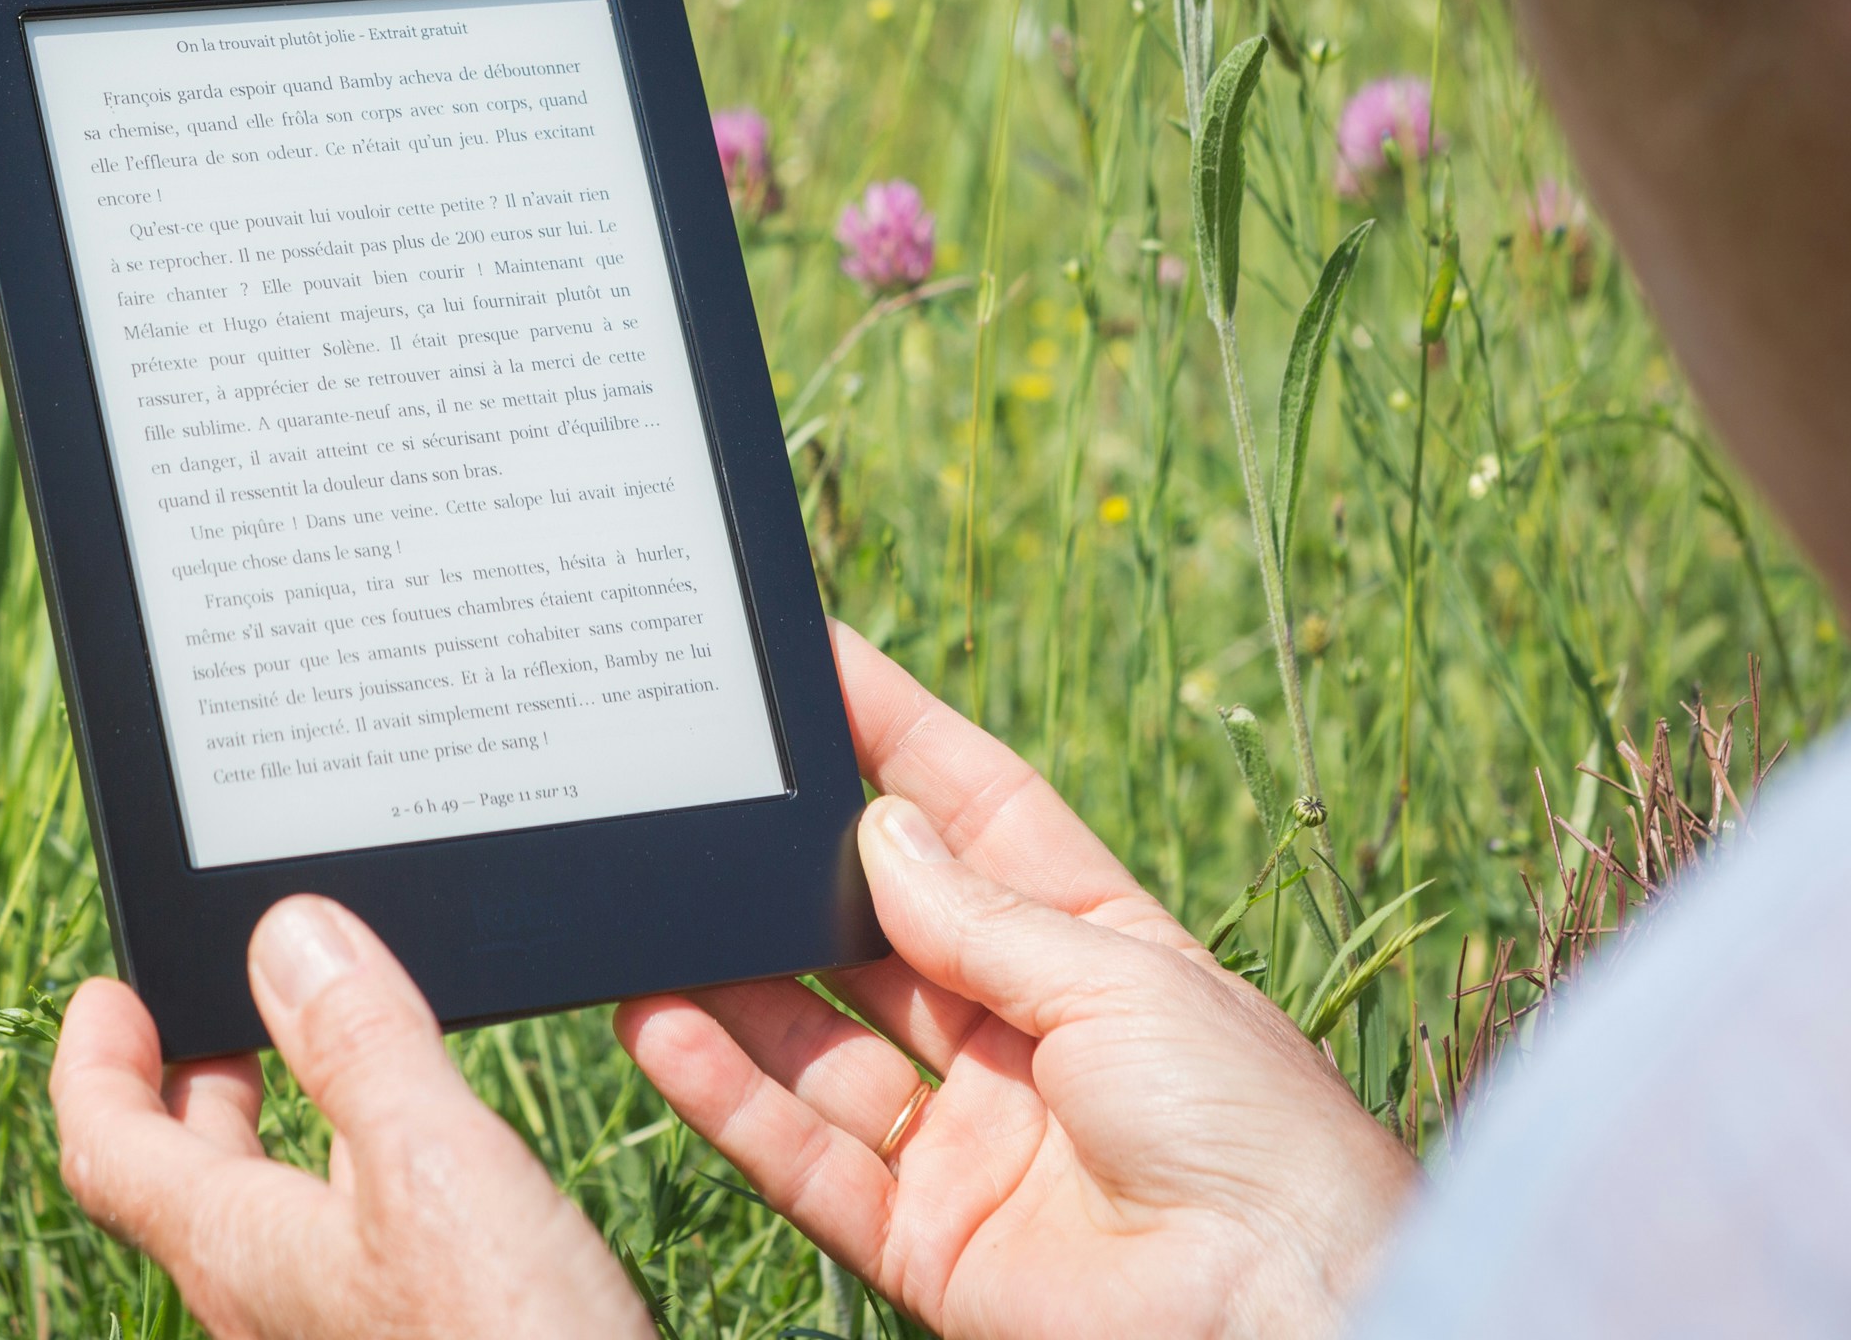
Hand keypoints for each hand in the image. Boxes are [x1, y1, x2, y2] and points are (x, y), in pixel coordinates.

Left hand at [50, 893, 653, 1339]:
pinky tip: (429, 1165)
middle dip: (194, 1083)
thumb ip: (360, 1046)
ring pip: (271, 1222)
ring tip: (322, 1064)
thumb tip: (287, 936)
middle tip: (213, 1013)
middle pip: (186, 1185)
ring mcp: (334, 1335)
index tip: (104, 995)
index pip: (110, 1147)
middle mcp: (268, 1305)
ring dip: (279, 1131)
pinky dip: (357, 1180)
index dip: (93, 1062)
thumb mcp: (435, 1165)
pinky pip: (346, 1253)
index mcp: (239, 1252)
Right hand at [617, 623, 1418, 1339]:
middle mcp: (1020, 1035)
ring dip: (730, 977)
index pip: (976, 813)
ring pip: (814, 1039)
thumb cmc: (1254, 1135)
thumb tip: (877, 827)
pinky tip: (657, 1025)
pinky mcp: (922, 1237)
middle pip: (879, 925)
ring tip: (647, 907)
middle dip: (795, 858)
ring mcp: (966, 1138)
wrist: (1289, 1319)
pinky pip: (800, 1155)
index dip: (896, 735)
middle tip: (704, 785)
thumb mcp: (1121, 981)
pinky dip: (724, 1095)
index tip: (813, 662)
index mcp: (1096, 948)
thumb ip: (982, 915)